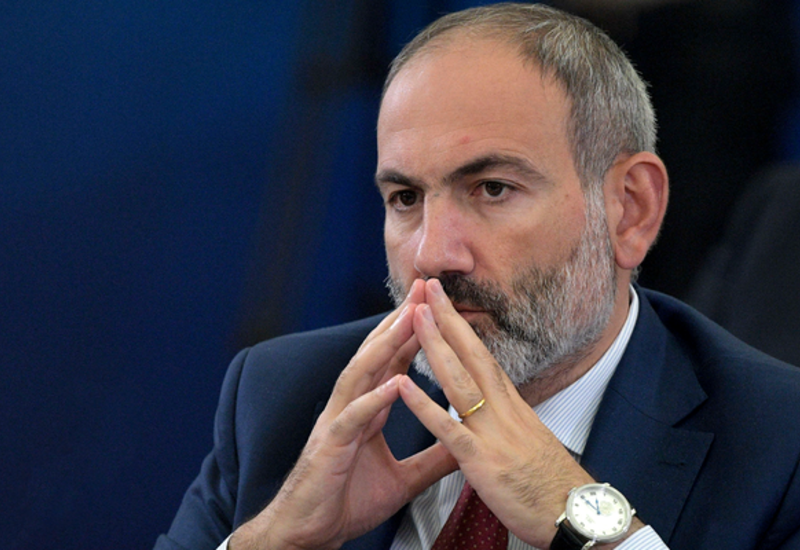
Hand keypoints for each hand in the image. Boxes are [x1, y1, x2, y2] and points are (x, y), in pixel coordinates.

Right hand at [230, 279, 456, 549]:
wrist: (311, 534)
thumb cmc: (349, 502)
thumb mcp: (404, 479)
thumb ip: (433, 457)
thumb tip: (467, 445)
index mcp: (368, 410)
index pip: (392, 362)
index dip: (413, 332)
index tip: (434, 305)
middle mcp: (351, 407)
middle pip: (376, 354)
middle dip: (399, 320)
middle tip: (422, 288)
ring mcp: (337, 423)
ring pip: (361, 374)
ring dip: (385, 345)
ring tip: (409, 318)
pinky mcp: (330, 447)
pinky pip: (352, 419)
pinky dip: (372, 400)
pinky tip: (393, 383)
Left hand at [398, 278, 594, 547]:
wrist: (575, 515)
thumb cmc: (551, 483)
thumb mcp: (529, 440)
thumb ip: (508, 418)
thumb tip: (496, 403)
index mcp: (512, 405)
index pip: (483, 356)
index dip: (463, 327)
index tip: (445, 301)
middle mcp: (503, 409)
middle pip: (472, 355)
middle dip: (448, 319)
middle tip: (427, 288)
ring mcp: (492, 432)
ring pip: (459, 380)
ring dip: (435, 346)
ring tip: (414, 317)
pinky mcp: (482, 461)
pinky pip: (448, 429)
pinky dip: (424, 406)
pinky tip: (402, 385)